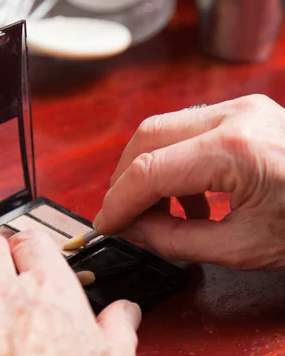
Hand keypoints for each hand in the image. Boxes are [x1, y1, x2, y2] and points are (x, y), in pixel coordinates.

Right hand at [94, 94, 284, 270]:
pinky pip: (193, 130)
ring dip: (151, 170)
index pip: (149, 170)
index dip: (119, 202)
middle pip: (148, 136)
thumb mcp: (245, 248)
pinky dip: (178, 163)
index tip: (106, 225)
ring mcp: (244, 108)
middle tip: (124, 217)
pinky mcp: (249, 112)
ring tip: (161, 214)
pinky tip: (192, 199)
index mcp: (234, 150)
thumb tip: (136, 231)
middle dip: (127, 179)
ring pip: (167, 128)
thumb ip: (177, 240)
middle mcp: (235, 116)